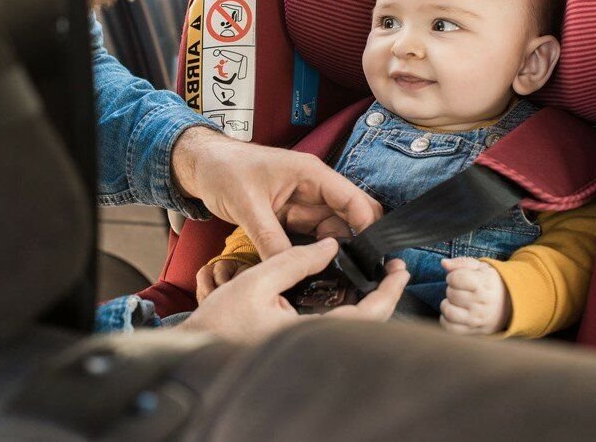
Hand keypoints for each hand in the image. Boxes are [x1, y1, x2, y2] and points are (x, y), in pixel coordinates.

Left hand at [172, 127, 382, 257]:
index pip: (353, 200)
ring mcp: (303, 203)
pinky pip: (312, 237)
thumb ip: (269, 238)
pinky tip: (317, 272)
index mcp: (311, 174)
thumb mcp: (247, 205)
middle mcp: (314, 188)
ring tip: (340, 279)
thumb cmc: (224, 170)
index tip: (371, 258)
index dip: (367, 227)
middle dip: (357, 243)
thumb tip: (288, 269)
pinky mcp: (291, 217)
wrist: (202, 166)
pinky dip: (316, 253)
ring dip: (336, 252)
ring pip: (333, 231)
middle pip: (350, 217)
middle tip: (359, 274)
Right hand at [182, 238, 409, 343]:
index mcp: (307, 333)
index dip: (388, 293)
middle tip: (393, 270)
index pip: (365, 316)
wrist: (196, 349)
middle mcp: (312, 345)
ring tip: (375, 275)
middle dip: (384, 296)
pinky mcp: (300, 346)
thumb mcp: (256, 280)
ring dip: (368, 302)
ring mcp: (307, 349)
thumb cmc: (220, 321)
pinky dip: (348, 308)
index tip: (399, 270)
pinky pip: (335, 329)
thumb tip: (330, 246)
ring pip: (351, 328)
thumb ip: (294, 260)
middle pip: (366, 325)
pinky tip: (347, 290)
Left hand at [438, 257, 510, 334]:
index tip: (459, 278)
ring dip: (447, 304)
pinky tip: (454, 313)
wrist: (511, 303)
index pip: (456, 278)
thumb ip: (461, 263)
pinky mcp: (473, 331)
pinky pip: (449, 327)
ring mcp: (477, 319)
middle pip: (451, 294)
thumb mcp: (480, 267)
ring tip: (456, 302)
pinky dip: (446, 319)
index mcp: (484, 285)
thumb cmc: (490, 282)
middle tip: (461, 290)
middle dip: (452, 289)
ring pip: (448, 311)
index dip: (453, 276)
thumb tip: (444, 263)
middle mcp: (482, 304)